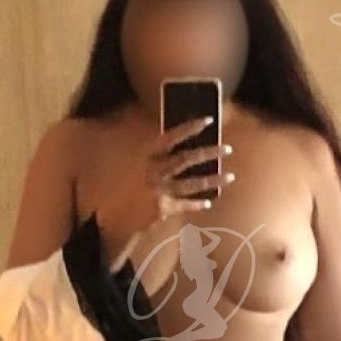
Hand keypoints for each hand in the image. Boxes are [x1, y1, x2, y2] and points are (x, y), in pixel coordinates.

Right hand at [97, 116, 235, 269]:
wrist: (109, 220)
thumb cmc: (120, 190)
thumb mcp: (130, 166)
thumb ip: (151, 156)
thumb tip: (175, 145)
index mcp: (143, 157)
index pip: (169, 138)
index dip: (188, 128)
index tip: (208, 120)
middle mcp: (152, 172)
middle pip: (186, 159)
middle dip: (209, 153)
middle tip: (228, 148)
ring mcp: (158, 191)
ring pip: (191, 184)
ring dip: (213, 180)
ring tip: (231, 176)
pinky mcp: (162, 209)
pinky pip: (184, 205)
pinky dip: (196, 204)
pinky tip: (207, 202)